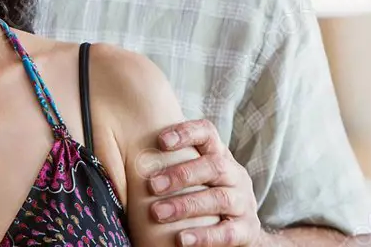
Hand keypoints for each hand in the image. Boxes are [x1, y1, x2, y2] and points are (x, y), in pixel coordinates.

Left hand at [148, 119, 261, 245]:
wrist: (240, 229)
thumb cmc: (204, 195)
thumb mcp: (196, 176)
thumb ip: (172, 164)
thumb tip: (122, 157)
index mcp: (221, 155)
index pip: (208, 133)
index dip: (186, 133)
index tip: (160, 141)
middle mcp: (236, 175)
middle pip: (214, 165)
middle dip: (181, 174)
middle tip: (152, 185)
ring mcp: (244, 202)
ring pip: (219, 198)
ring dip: (186, 205)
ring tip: (157, 213)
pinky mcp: (248, 230)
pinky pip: (227, 233)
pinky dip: (203, 236)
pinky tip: (181, 239)